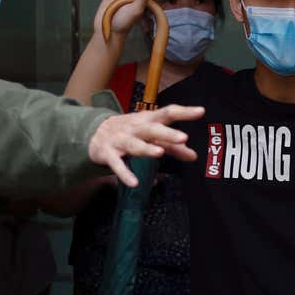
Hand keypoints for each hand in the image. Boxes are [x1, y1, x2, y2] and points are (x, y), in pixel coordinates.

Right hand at [87, 104, 202, 186]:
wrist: (95, 132)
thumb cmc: (130, 132)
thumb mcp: (151, 135)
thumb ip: (173, 146)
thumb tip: (193, 155)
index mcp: (148, 120)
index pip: (168, 113)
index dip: (184, 112)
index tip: (200, 112)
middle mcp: (135, 128)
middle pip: (152, 129)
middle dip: (167, 133)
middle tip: (183, 137)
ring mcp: (120, 139)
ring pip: (135, 144)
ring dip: (147, 148)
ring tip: (160, 153)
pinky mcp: (108, 153)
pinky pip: (117, 165)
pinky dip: (125, 173)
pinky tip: (134, 182)